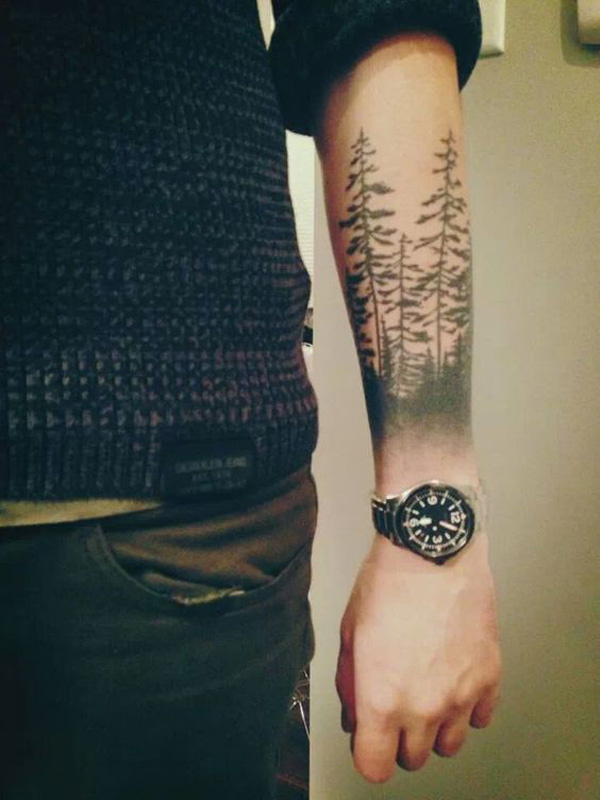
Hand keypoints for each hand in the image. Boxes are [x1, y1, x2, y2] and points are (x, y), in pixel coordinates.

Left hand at [335, 529, 501, 782]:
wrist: (432, 550)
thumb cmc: (390, 582)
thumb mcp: (351, 633)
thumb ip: (351, 682)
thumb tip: (355, 710)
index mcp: (382, 699)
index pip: (375, 766)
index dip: (369, 754)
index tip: (369, 740)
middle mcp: (423, 706)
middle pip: (413, 758)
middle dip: (399, 740)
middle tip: (394, 710)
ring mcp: (460, 695)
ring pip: (449, 745)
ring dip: (435, 729)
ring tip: (426, 696)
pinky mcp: (488, 677)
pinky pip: (480, 717)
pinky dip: (467, 708)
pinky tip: (453, 683)